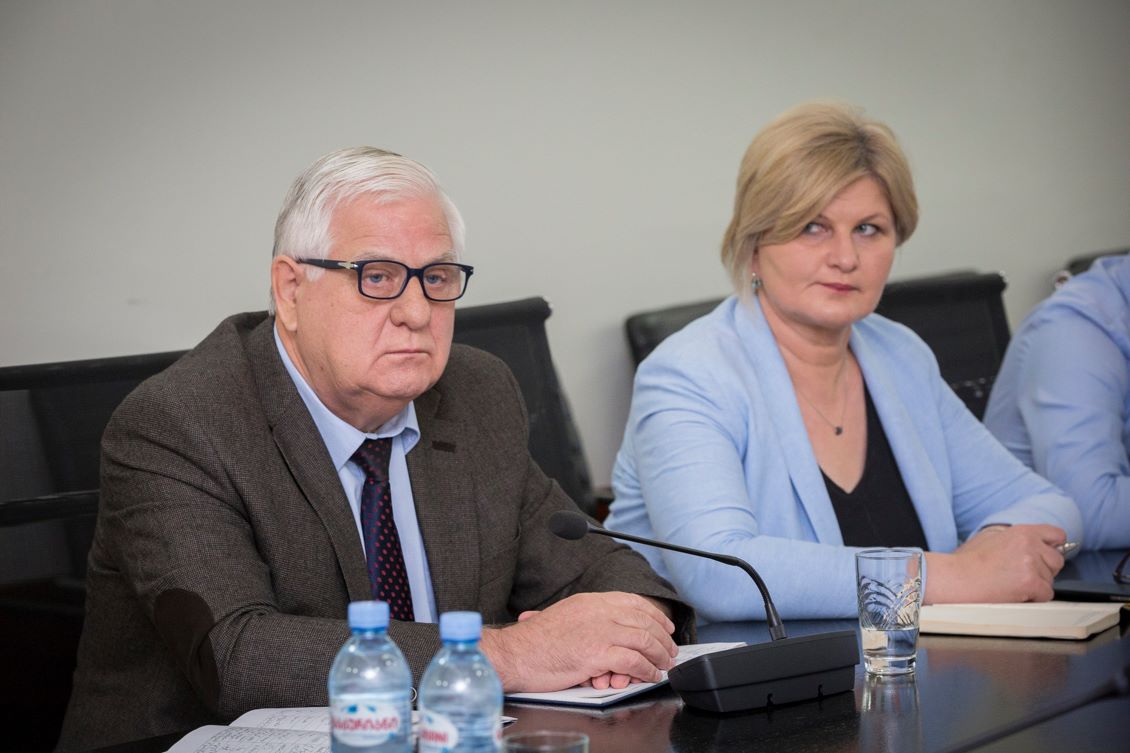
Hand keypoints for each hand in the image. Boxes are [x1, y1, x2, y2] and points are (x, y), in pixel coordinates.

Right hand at [481, 592, 678, 691]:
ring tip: (665, 665)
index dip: (654, 614)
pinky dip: (646, 670)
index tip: (665, 625)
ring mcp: (599, 631)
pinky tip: (650, 675)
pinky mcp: (597, 654)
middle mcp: (598, 612)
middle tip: (671, 650)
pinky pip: (633, 661)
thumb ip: (586, 618)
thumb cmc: (533, 642)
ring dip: (660, 655)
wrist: (515, 654)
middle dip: (663, 637)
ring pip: (644, 640)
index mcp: (590, 601)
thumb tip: (605, 626)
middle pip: (644, 620)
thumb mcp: (563, 616)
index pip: (633, 602)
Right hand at [924, 524, 1065, 603]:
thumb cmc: (967, 563)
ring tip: (1010, 584)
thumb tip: (1040, 547)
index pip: (1056, 535)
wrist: (955, 578)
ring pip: (1050, 580)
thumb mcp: (992, 539)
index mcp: (1021, 531)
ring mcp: (1031, 563)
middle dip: (1043, 570)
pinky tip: (1013, 593)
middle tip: (1019, 575)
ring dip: (1036, 586)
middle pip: (1056, 561)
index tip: (1044, 556)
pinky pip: (1046, 595)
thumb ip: (1018, 540)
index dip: (1052, 548)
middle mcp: (1029, 544)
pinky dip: (1032, 599)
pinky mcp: (1030, 582)